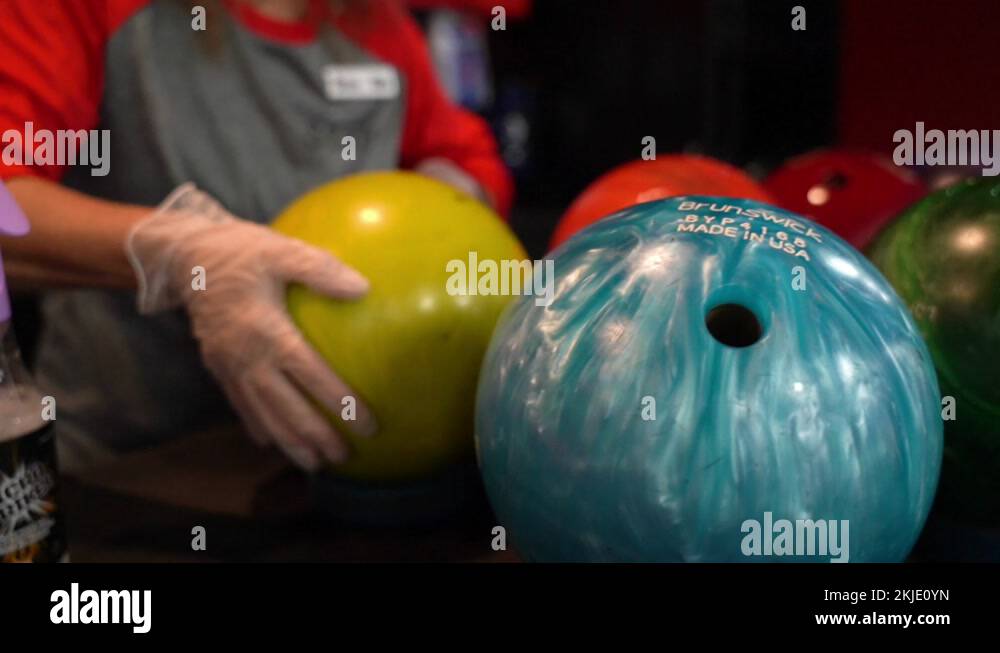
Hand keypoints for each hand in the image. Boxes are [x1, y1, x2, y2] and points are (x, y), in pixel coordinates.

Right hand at [126, 184, 375, 470]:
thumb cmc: (240, 250)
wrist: (184, 256)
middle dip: (315, 436)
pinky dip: (258, 426)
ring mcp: (229, 365)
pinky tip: (272, 442)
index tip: (367, 423)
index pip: (310, 375)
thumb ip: (321, 270)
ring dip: (288, 441)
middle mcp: (246, 356)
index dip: (339, 401)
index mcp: (265, 330)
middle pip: (285, 407)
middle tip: (343, 458)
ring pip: (262, 414)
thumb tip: (363, 288)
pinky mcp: (217, 366)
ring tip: (313, 464)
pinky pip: (240, 404)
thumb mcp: (281, 250)